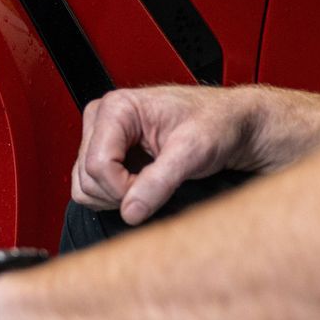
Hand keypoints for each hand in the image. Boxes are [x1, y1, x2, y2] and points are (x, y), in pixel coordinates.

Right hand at [72, 85, 260, 223]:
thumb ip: (159, 181)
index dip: (123, 187)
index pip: (97, 165)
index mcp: (117, 108)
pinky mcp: (106, 156)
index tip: (155, 184)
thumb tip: (131, 211)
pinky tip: (142, 182)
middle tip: (157, 181)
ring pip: (85, 188)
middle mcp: (103, 121)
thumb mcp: (194, 151)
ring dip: (117, 196)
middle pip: (87, 178)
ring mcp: (101, 139)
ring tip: (151, 180)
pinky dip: (116, 196)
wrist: (234, 125)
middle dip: (120, 192)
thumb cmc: (219, 123)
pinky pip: (91, 190)